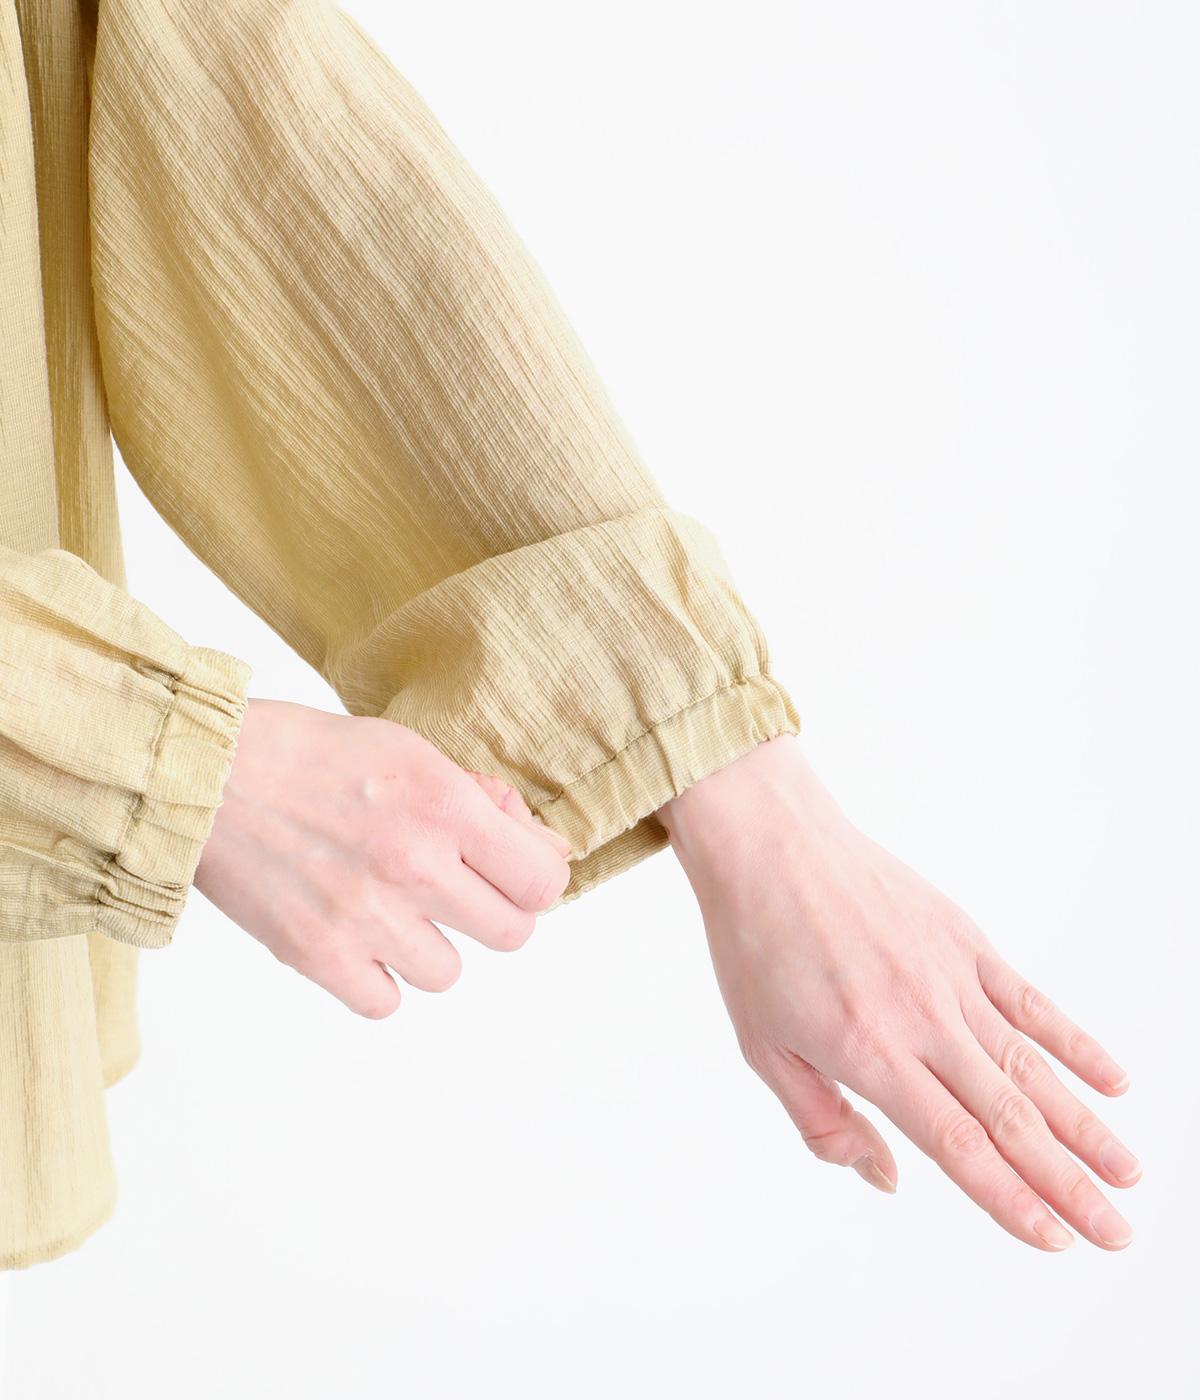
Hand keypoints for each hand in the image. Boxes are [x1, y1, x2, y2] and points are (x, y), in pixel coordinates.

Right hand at [195, 698, 571, 1017]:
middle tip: (451, 890)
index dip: (533, 879)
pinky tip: (355, 936)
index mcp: (445, 806)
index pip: (542, 881)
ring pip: (447, 973)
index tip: (509, 872)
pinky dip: (375, 977)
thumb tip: (545, 847)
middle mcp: (414, 864)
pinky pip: (384, 1002)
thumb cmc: (310, 755)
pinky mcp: (317, 954)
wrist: (208, 774)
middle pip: (511, 934)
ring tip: (388, 906)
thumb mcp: (410, 751)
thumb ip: (481, 802)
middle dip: (490, 913)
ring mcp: (365, 916)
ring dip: (428, 946)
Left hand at [657, 734, 1140, 1251]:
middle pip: (1009, 1115)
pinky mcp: (963, 939)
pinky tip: (1114, 1081)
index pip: (956, 1142)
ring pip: (1031, 1064)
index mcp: (867, 1052)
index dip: (1010, 1197)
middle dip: (1067, 1183)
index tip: (1056, 1240)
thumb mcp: (763, 1048)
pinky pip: (1030, 999)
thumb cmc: (757, 947)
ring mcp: (948, 975)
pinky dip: (1075, 1042)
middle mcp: (920, 1018)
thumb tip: (888, 1179)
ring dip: (1084, 1125)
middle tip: (1116, 1233)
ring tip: (1126, 1174)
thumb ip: (824, 1122)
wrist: (770, 845)